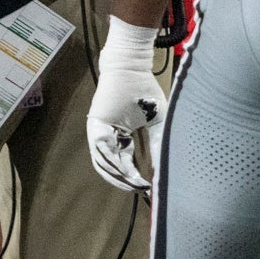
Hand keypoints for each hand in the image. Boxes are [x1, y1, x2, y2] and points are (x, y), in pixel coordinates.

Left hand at [86, 19, 163, 191]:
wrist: (132, 67)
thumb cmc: (144, 91)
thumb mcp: (157, 122)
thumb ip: (158, 144)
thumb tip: (164, 166)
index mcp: (121, 135)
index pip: (125, 161)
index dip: (135, 176)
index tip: (147, 188)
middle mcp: (107, 135)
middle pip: (113, 164)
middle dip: (126, 180)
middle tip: (140, 190)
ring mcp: (99, 130)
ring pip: (104, 160)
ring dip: (118, 175)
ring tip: (134, 185)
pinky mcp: (95, 124)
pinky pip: (100, 149)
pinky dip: (111, 162)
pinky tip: (124, 172)